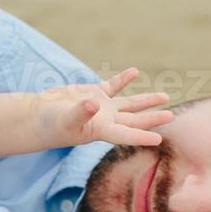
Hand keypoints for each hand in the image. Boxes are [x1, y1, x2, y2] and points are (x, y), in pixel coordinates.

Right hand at [35, 68, 171, 149]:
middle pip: (134, 120)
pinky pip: (113, 86)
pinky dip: (123, 79)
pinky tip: (134, 72)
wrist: (39, 117)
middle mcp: (105, 120)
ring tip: (165, 96)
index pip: (125, 134)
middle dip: (153, 117)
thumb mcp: (65, 118)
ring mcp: (102, 107)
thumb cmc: (51, 123)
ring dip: (146, 101)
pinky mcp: (94, 94)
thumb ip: (80, 111)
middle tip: (172, 115)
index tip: (159, 139)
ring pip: (129, 104)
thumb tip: (94, 103)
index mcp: (101, 130)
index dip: (141, 136)